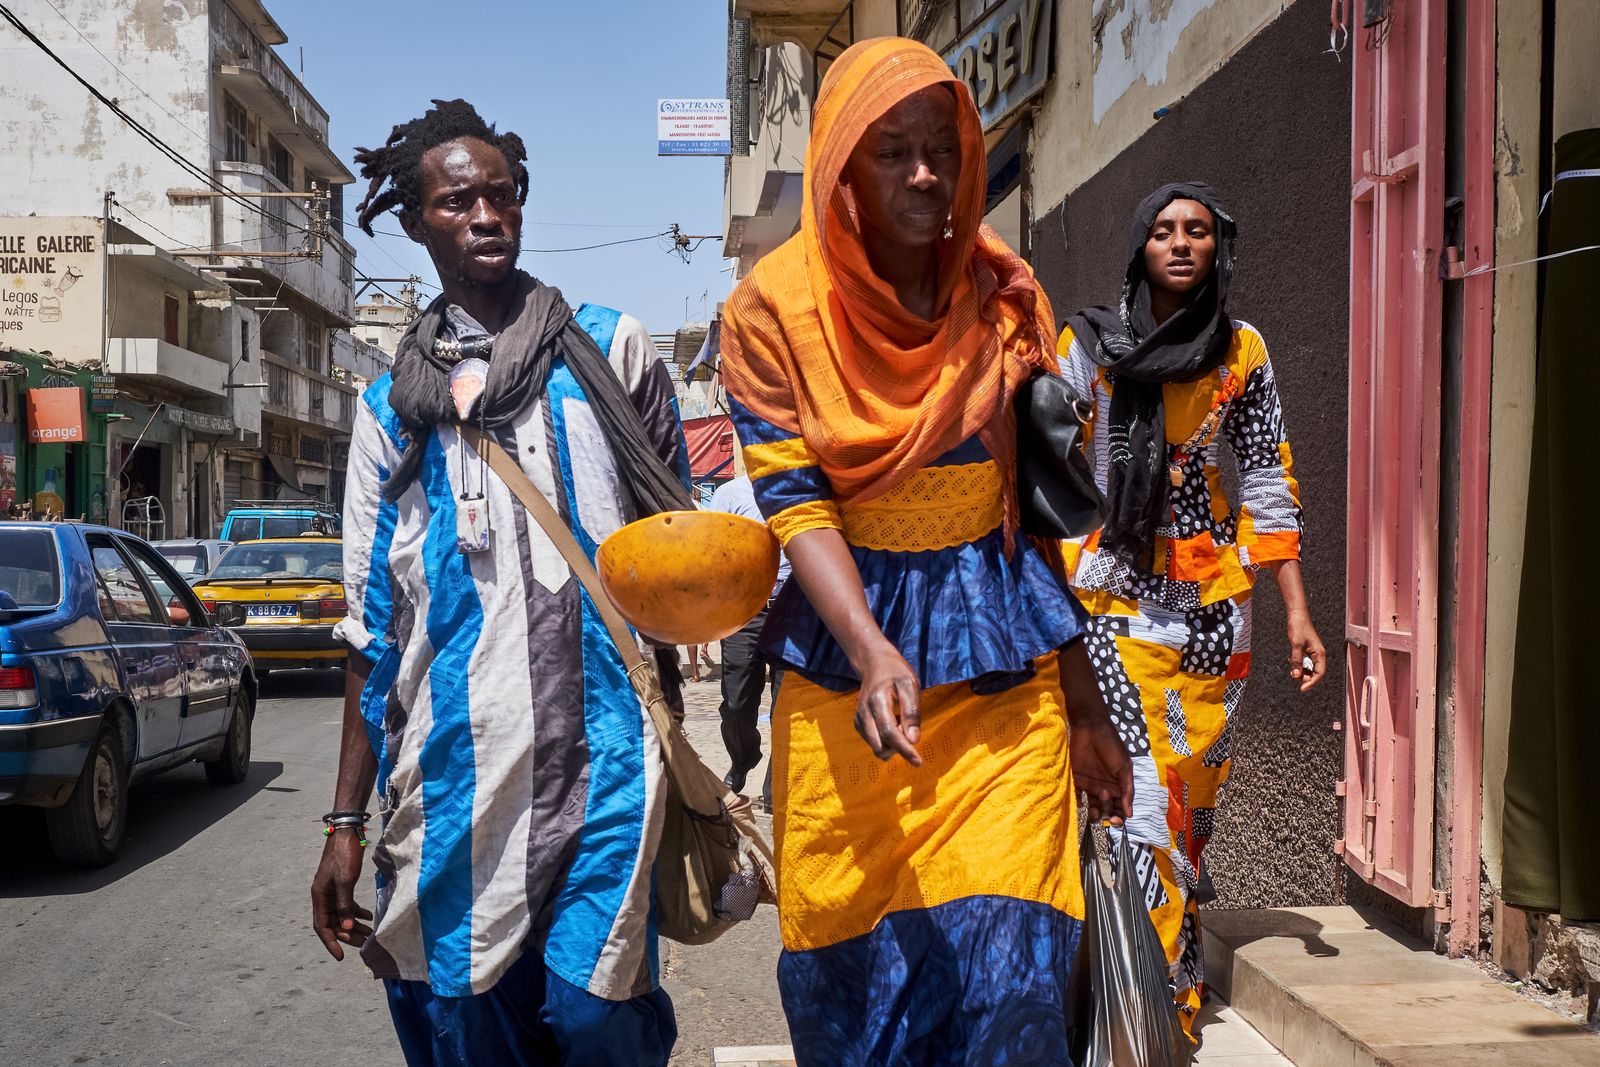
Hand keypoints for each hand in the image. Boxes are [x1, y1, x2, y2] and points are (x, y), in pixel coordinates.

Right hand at [311, 829, 372, 960]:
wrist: (347, 832)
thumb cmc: (344, 855)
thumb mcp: (345, 880)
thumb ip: (345, 904)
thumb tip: (348, 927)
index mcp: (319, 896)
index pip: (322, 926)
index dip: (331, 942)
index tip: (340, 956)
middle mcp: (323, 896)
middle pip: (334, 923)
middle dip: (348, 935)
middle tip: (364, 944)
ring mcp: (332, 890)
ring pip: (342, 915)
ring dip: (354, 925)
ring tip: (370, 934)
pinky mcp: (342, 884)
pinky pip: (347, 904)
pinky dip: (357, 912)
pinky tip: (369, 916)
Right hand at [854, 643, 921, 766]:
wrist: (874, 664)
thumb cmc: (895, 672)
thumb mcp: (910, 684)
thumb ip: (912, 712)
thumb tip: (914, 740)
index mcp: (877, 701)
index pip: (889, 733)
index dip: (904, 750)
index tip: (918, 762)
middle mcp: (863, 713)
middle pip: (879, 746)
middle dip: (898, 748)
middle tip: (908, 727)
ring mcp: (859, 720)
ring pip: (876, 747)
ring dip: (893, 743)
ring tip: (900, 721)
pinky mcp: (858, 724)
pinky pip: (874, 742)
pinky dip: (886, 740)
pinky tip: (893, 722)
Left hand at [1069, 716, 1133, 824]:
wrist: (1090, 728)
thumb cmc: (1111, 745)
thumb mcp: (1124, 767)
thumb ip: (1127, 790)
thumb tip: (1130, 814)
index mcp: (1119, 786)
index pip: (1120, 809)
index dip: (1119, 818)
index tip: (1116, 821)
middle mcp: (1105, 788)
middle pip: (1106, 810)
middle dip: (1106, 813)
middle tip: (1103, 802)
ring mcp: (1090, 785)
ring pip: (1092, 807)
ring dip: (1093, 813)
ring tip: (1093, 809)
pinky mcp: (1076, 780)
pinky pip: (1077, 797)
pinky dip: (1078, 804)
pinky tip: (1080, 804)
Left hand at [1286, 609, 1325, 691]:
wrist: (1297, 615)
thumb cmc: (1299, 627)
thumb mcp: (1296, 645)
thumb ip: (1296, 660)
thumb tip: (1296, 675)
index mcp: (1320, 654)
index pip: (1320, 674)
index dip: (1312, 683)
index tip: (1302, 689)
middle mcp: (1318, 655)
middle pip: (1314, 673)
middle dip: (1305, 677)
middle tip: (1293, 675)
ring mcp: (1312, 653)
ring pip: (1308, 669)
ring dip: (1300, 671)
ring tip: (1291, 668)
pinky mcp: (1306, 651)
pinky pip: (1303, 663)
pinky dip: (1297, 665)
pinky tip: (1290, 660)